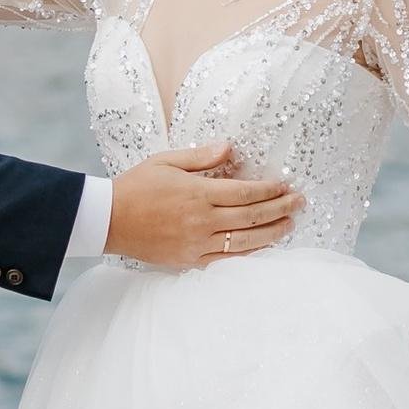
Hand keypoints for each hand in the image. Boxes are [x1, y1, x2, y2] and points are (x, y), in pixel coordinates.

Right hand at [107, 144, 297, 271]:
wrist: (108, 220)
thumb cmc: (136, 186)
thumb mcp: (166, 161)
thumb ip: (200, 157)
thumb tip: (229, 148)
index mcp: (197, 194)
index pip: (245, 192)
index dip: (269, 190)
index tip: (285, 185)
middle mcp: (201, 221)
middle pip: (251, 217)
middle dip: (280, 209)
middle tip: (300, 202)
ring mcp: (196, 244)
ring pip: (245, 241)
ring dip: (272, 233)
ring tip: (290, 224)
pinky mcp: (189, 260)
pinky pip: (226, 259)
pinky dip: (249, 253)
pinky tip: (263, 246)